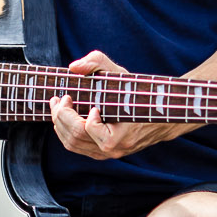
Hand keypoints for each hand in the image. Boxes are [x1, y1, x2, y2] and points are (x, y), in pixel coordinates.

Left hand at [50, 51, 197, 159]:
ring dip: (59, 124)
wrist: (158, 113)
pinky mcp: (102, 154)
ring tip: (58, 107)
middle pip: (75, 137)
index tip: (72, 97)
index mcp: (121, 133)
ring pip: (72, 145)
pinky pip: (76, 147)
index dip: (72, 113)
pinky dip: (64, 132)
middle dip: (60, 115)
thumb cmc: (136, 91)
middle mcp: (114, 148)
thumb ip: (96, 62)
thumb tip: (73, 67)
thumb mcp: (119, 73)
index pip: (87, 129)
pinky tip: (64, 118)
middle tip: (59, 98)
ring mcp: (108, 154)